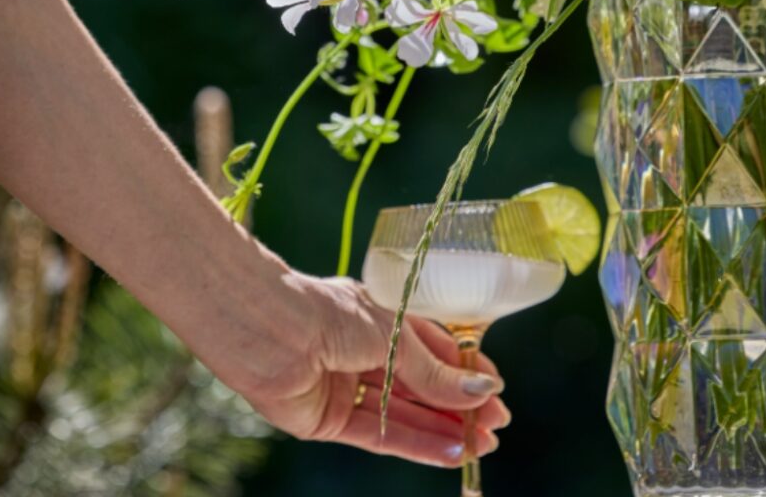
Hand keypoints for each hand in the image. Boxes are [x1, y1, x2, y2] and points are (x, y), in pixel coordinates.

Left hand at [242, 273, 509, 467]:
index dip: (464, 370)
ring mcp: (348, 387)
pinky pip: (380, 435)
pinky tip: (449, 452)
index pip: (433, 348)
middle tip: (496, 426)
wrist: (269, 328)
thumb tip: (482, 389)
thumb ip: (433, 371)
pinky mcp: (330, 419)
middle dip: (459, 406)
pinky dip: (415, 445)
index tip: (495, 390)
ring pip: (404, 414)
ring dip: (443, 430)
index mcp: (380, 318)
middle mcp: (365, 352)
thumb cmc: (330, 313)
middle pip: (421, 386)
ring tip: (481, 446)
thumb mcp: (393, 336)